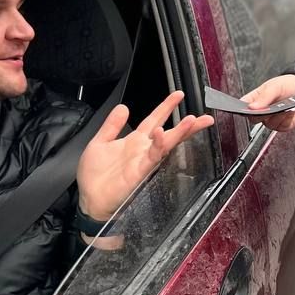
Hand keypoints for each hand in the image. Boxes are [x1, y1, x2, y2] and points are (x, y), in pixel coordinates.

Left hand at [77, 91, 213, 219]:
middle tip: (204, 117)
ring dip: (180, 132)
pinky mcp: (139, 172)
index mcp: (135, 141)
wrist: (90, 200)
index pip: (154, 119)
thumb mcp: (99, 142)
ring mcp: (143, 161)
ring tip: (193, 120)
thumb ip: (112, 125)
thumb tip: (123, 106)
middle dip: (187, 125)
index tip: (179, 94)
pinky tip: (162, 134)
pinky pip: (151, 157)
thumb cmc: (94, 175)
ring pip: (166, 144)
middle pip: (170, 133)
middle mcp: (143, 150)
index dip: (166, 107)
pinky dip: (158, 146)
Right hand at [241, 74, 294, 131]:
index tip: (250, 108)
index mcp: (255, 99)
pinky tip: (290, 110)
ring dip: (278, 115)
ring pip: (269, 124)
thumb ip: (264, 97)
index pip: (242, 107)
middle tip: (271, 106)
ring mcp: (271, 120)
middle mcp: (261, 111)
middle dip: (263, 113)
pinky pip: (281, 127)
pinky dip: (287, 119)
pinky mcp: (282, 126)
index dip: (243, 109)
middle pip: (253, 119)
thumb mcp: (275, 86)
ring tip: (285, 105)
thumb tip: (252, 107)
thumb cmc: (288, 85)